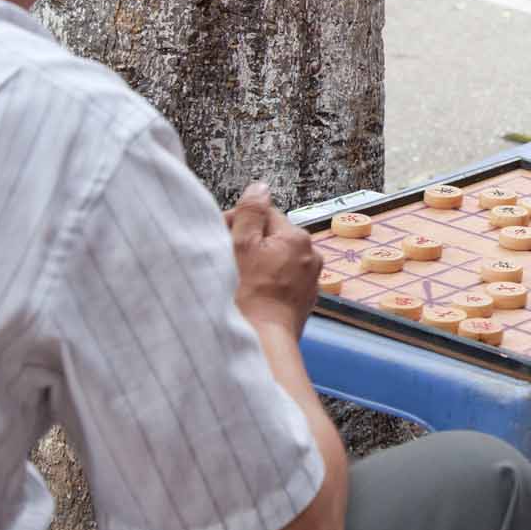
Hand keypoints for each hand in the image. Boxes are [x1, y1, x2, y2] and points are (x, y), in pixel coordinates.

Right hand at [226, 182, 321, 338]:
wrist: (263, 341)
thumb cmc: (249, 296)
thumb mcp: (242, 246)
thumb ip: (250, 214)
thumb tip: (259, 188)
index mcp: (297, 237)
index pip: (265, 214)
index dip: (239, 222)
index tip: (220, 236)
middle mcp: (310, 255)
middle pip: (273, 237)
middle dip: (250, 243)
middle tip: (226, 259)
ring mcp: (310, 279)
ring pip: (279, 260)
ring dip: (259, 263)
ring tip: (238, 279)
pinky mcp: (304, 300)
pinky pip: (284, 281)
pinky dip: (269, 283)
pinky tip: (252, 294)